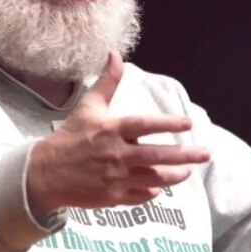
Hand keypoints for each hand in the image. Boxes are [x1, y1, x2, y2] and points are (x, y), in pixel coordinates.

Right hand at [26, 51, 211, 212]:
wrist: (45, 174)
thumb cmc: (70, 137)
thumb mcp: (88, 107)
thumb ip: (108, 82)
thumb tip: (115, 54)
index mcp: (112, 130)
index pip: (145, 126)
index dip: (168, 124)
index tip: (188, 123)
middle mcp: (116, 154)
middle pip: (157, 156)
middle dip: (184, 156)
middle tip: (205, 154)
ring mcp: (115, 178)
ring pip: (153, 179)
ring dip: (174, 176)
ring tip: (188, 172)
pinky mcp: (112, 197)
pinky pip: (139, 196)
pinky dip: (151, 193)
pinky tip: (159, 188)